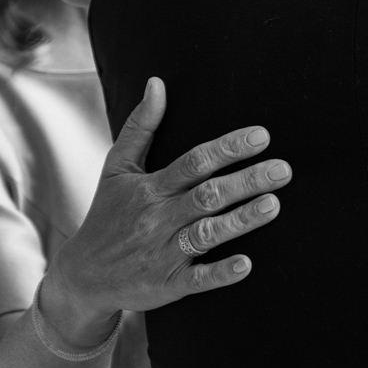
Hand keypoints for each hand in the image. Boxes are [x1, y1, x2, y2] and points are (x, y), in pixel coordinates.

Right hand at [39, 78, 287, 347]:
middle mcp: (158, 218)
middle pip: (207, 195)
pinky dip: (220, 273)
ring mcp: (163, 253)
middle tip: (284, 170)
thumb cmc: (108, 215)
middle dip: (247, 181)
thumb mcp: (117, 169)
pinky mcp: (168, 285)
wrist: (82, 277)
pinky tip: (246, 264)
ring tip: (274, 205)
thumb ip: (141, 127)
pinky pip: (197, 279)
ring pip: (206, 234)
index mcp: (150, 188)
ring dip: (240, 220)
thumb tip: (157, 82)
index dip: (228, 148)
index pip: (194, 162)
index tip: (262, 136)